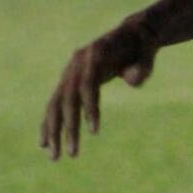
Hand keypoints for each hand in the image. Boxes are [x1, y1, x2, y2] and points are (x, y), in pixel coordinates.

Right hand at [40, 16, 156, 159]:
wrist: (130, 34)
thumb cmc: (142, 47)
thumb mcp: (147, 53)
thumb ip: (141, 67)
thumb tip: (132, 81)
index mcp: (95, 54)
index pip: (88, 85)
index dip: (90, 108)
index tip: (94, 133)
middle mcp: (77, 62)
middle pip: (67, 98)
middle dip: (68, 128)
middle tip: (72, 155)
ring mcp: (69, 72)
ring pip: (55, 104)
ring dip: (53, 131)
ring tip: (54, 157)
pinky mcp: (68, 80)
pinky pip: (55, 104)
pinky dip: (50, 123)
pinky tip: (45, 144)